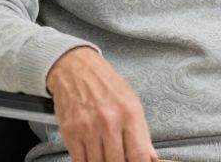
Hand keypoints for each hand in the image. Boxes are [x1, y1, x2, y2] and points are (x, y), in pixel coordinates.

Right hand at [46, 47, 156, 161]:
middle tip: (119, 157)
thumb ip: (142, 133)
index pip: (139, 155)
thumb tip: (150, 157)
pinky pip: (80, 161)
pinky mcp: (70, 132)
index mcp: (129, 114)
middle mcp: (109, 122)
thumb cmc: (105, 84)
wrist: (76, 68)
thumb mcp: (132, 102)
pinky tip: (92, 156)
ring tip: (106, 155)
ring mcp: (88, 128)